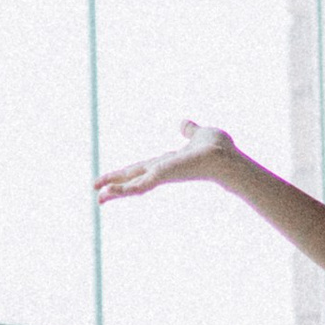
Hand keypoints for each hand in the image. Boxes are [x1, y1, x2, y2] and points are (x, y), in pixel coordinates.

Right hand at [95, 120, 239, 202]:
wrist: (227, 158)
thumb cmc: (219, 149)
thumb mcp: (200, 134)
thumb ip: (190, 131)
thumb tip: (184, 123)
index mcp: (169, 162)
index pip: (144, 167)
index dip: (129, 173)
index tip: (115, 179)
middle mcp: (163, 170)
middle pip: (134, 177)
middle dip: (115, 184)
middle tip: (97, 192)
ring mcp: (161, 174)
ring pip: (133, 184)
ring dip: (115, 192)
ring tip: (99, 200)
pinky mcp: (161, 176)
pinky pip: (138, 186)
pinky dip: (123, 190)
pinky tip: (107, 194)